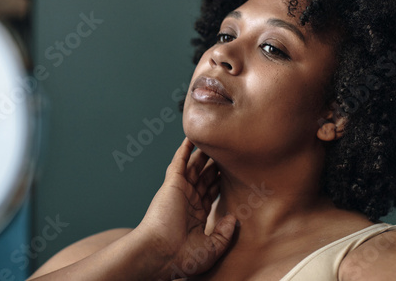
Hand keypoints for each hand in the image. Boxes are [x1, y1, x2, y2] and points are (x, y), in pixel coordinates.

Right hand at [137, 138, 236, 278]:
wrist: (162, 254)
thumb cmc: (183, 257)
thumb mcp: (212, 248)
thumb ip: (225, 234)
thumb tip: (233, 218)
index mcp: (197, 215)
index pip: (211, 193)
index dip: (219, 183)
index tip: (231, 173)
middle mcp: (189, 200)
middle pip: (204, 177)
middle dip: (214, 166)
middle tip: (225, 152)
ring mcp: (181, 191)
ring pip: (194, 166)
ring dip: (202, 154)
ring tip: (213, 141)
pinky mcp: (173, 183)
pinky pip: (180, 162)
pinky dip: (185, 150)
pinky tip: (191, 139)